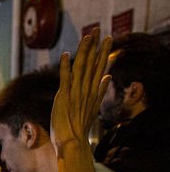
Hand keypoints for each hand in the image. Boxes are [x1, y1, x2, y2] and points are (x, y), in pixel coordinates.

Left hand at [50, 30, 111, 155]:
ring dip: (84, 51)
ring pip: (81, 68)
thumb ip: (100, 90)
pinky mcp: (64, 98)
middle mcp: (86, 90)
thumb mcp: (93, 106)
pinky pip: (65, 79)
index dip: (103, 52)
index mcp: (93, 91)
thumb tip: (108, 77)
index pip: (99, 67)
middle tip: (98, 30)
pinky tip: (66, 55)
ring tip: (88, 36)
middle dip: (96, 46)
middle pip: (93, 64)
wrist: (73, 142)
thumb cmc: (79, 127)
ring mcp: (76, 93)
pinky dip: (65, 67)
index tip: (107, 38)